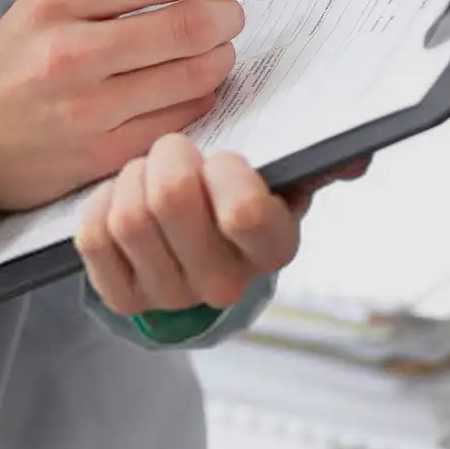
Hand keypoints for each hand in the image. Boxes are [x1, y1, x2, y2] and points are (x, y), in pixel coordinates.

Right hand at [0, 0, 246, 213]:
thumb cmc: (15, 64)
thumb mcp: (56, 2)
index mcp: (58, 2)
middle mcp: (72, 52)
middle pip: (188, 24)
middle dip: (227, 14)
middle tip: (231, 13)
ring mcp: (88, 107)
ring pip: (194, 74)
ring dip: (221, 57)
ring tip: (214, 50)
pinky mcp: (102, 152)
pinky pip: (180, 117)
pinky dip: (201, 96)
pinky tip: (192, 87)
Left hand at [75, 133, 369, 314]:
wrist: (197, 251)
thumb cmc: (239, 197)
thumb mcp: (282, 179)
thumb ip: (317, 162)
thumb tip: (355, 156)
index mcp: (272, 248)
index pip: (245, 212)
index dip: (225, 170)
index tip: (224, 158)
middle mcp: (224, 283)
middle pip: (171, 199)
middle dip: (168, 156)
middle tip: (176, 150)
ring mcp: (170, 296)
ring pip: (128, 216)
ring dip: (132, 178)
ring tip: (148, 173)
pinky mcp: (123, 298)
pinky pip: (94, 236)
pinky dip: (101, 203)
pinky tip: (121, 197)